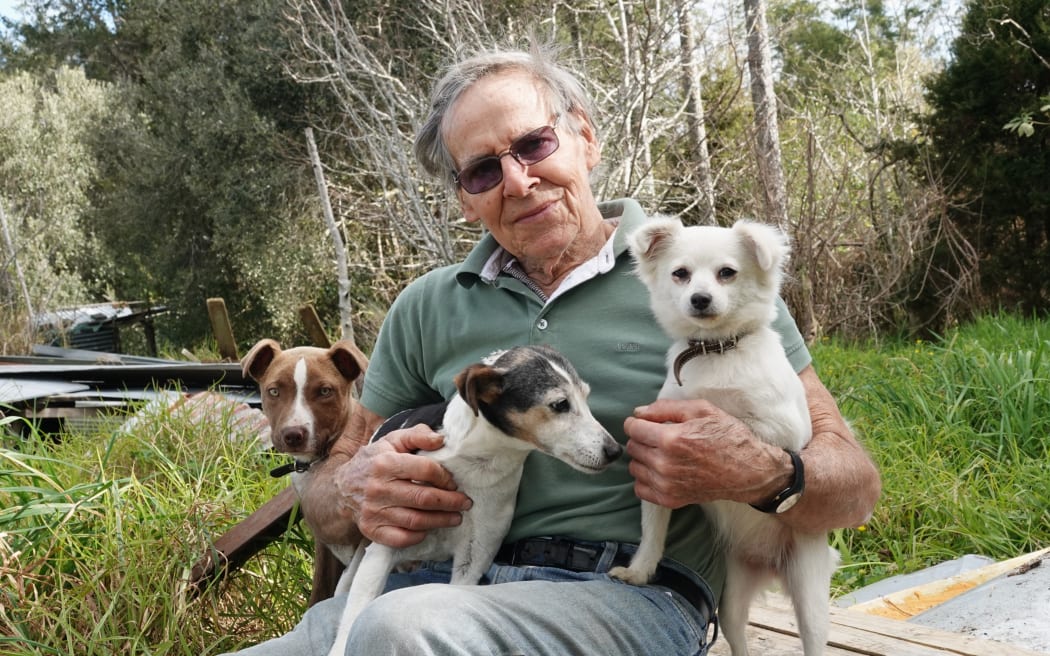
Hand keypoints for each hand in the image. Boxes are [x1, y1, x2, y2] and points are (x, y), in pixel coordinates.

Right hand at [333, 423, 472, 547]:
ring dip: (441, 521)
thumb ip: (417, 435)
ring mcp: (373, 511)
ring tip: (456, 518)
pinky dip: (418, 536)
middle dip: (450, 502)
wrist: (342, 487)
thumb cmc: (374, 461)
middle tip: (465, 503)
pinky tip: (429, 529)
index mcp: (385, 463)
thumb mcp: (392, 441)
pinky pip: (400, 538)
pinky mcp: (371, 529)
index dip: (445, 477)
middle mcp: (378, 488)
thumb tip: (441, 440)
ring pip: (416, 521)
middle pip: (423, 498)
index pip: (425, 470)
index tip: (454, 482)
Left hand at [623, 398, 790, 507]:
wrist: (749, 471)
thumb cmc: (728, 437)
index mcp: (671, 439)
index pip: (633, 428)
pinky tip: (660, 470)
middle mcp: (665, 464)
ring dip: (643, 458)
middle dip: (642, 438)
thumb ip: (665, 408)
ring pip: (634, 467)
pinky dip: (646, 478)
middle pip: (632, 447)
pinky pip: (641, 489)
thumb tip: (638, 412)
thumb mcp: (701, 410)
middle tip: (659, 436)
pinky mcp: (671, 500)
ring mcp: (667, 485)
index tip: (646, 422)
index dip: (637, 421)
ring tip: (662, 453)